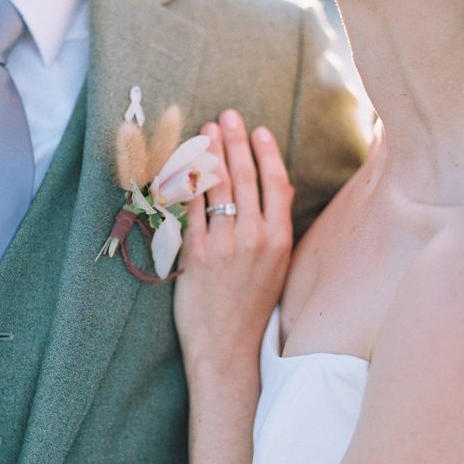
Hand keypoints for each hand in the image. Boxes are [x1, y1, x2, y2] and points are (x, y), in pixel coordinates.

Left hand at [174, 110, 293, 376]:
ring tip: (205, 131)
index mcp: (281, 240)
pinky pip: (191, 209)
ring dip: (209, 153)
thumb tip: (271, 194)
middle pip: (245, 177)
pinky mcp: (197, 254)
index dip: (267, 153)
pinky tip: (182, 164)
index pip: (276, 184)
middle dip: (235, 141)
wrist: (227, 348)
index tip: (259, 131)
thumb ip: (274, 231)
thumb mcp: (276, 268)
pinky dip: (186, 183)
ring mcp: (225, 245)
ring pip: (217, 187)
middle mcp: (256, 238)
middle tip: (227, 116)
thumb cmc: (251, 308)